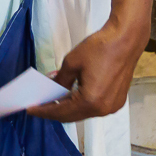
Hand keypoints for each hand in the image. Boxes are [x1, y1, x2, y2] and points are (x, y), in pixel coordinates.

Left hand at [26, 23, 147, 123]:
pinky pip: (94, 107)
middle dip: (54, 111)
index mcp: (90, 101)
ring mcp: (112, 107)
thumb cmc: (99, 48)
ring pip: (83, 112)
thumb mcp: (72, 62)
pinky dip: (80, 103)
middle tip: (39, 105)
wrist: (125, 40)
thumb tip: (52, 88)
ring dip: (68, 107)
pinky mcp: (117, 101)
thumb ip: (60, 80)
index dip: (44, 111)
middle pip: (73, 116)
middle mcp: (102, 110)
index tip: (30, 109)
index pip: (61, 112)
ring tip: (52, 99)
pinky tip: (70, 94)